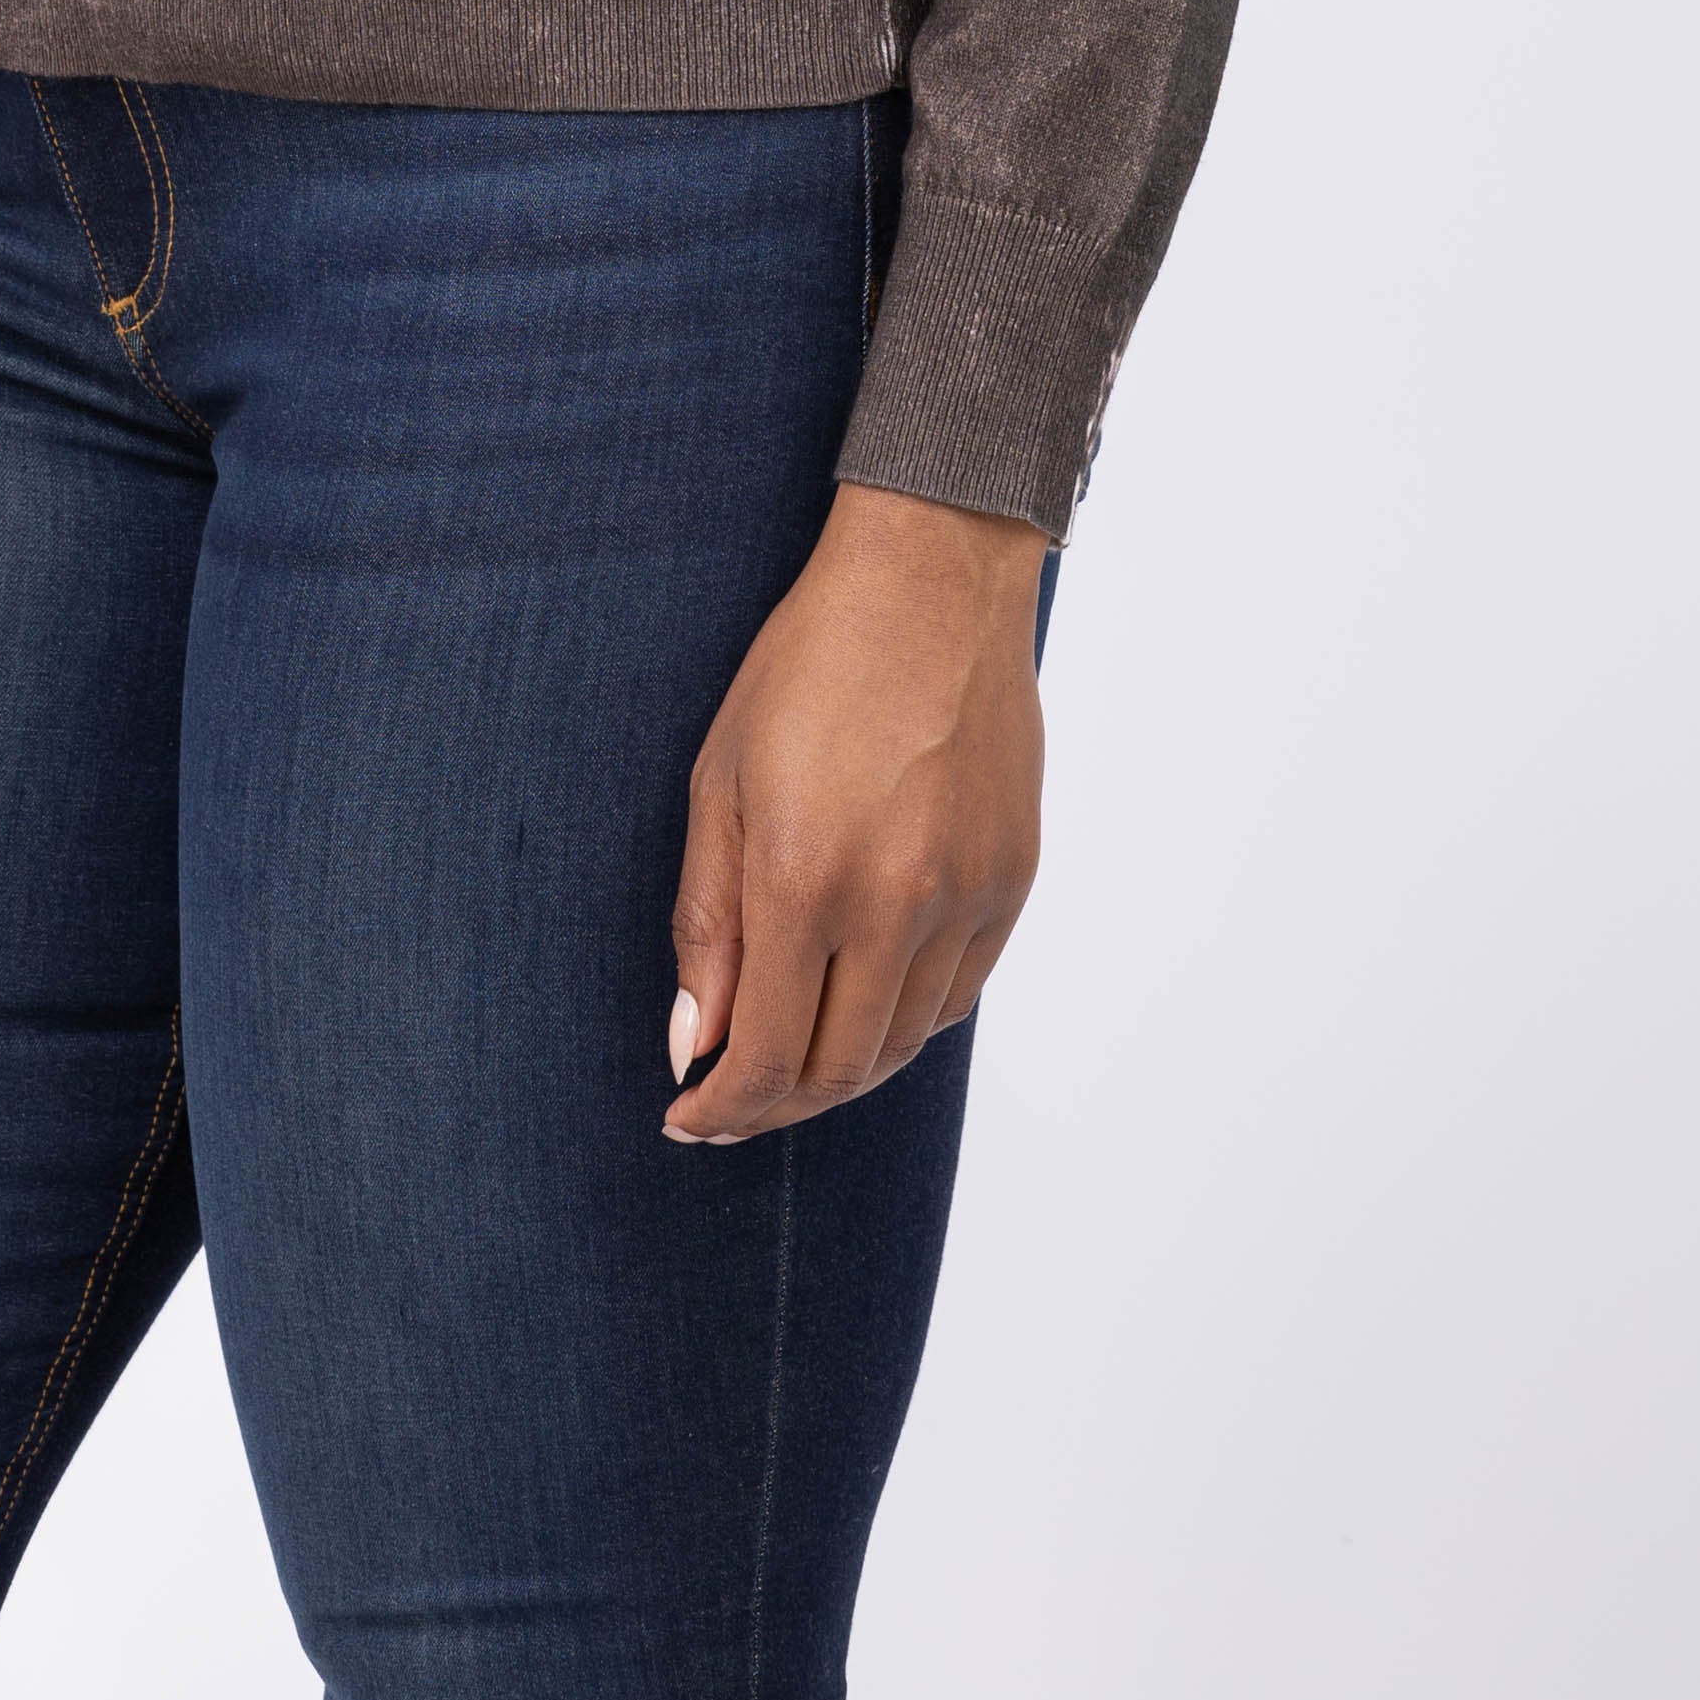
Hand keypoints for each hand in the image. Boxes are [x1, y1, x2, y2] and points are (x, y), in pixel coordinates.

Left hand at [663, 483, 1047, 1145]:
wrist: (932, 583)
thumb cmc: (808, 665)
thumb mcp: (719, 779)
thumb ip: (706, 922)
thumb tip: (694, 1041)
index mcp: (804, 878)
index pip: (763, 1055)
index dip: (722, 1107)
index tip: (688, 1117)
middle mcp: (893, 904)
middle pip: (835, 1069)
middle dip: (773, 1104)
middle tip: (730, 1099)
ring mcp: (964, 898)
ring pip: (901, 1045)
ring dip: (839, 1070)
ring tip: (789, 1056)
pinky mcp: (1010, 883)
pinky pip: (955, 997)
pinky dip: (903, 1023)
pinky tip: (862, 1004)